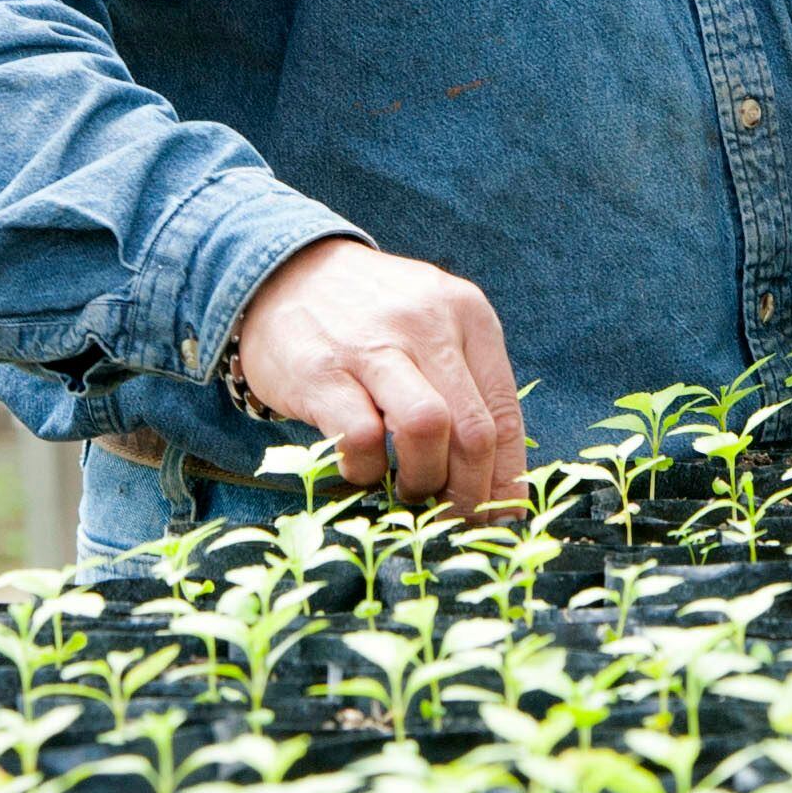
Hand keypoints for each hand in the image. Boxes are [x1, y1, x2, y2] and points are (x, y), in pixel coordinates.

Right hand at [229, 238, 528, 515]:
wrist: (285, 275)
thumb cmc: (371, 317)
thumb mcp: (432, 325)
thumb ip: (465, 383)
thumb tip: (495, 474)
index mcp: (467, 313)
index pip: (505, 411)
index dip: (506, 476)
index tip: (500, 515)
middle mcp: (427, 323)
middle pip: (474, 430)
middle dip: (470, 492)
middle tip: (454, 517)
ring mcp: (373, 345)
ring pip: (428, 430)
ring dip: (423, 480)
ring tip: (410, 492)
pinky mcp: (322, 372)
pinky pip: (362, 439)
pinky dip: (366, 471)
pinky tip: (361, 470)